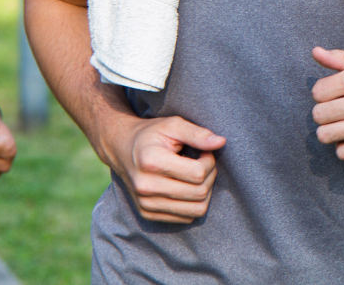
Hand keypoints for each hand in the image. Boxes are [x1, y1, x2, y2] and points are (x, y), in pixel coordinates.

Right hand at [109, 115, 225, 223]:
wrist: (122, 149)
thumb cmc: (151, 134)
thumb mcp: (173, 125)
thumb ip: (197, 133)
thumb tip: (221, 142)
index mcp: (152, 162)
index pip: (197, 174)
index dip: (209, 162)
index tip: (205, 152)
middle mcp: (146, 187)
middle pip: (199, 193)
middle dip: (210, 177)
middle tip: (204, 163)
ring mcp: (146, 204)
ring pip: (195, 210)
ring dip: (204, 192)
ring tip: (197, 176)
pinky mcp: (147, 214)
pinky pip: (185, 218)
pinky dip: (192, 203)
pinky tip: (186, 186)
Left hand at [311, 47, 343, 159]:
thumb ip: (339, 58)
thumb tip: (315, 52)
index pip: (318, 92)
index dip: (321, 93)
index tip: (332, 94)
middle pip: (319, 115)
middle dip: (323, 113)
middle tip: (335, 111)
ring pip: (326, 135)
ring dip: (328, 131)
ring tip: (338, 125)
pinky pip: (343, 152)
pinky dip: (343, 147)